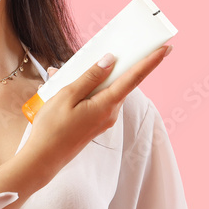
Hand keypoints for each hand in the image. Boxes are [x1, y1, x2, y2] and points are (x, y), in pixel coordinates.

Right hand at [22, 44, 172, 177]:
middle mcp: (110, 114)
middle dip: (111, 66)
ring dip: (92, 79)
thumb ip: (90, 77)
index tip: (166, 48)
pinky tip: (65, 88)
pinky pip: (97, 100)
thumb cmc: (51, 129)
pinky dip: (86, 91)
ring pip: (105, 91)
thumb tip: (109, 60)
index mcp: (106, 105)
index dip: (151, 62)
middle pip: (120, 82)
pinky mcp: (95, 124)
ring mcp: (103, 120)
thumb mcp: (67, 96)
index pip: (134, 78)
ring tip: (64, 74)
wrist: (42, 160)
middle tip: (99, 52)